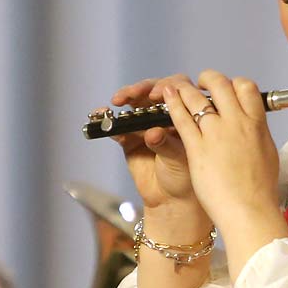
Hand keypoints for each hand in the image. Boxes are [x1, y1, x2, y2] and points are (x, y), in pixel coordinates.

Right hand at [106, 77, 197, 210]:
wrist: (171, 201)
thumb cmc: (186, 177)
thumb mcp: (180, 159)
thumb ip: (167, 144)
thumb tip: (153, 132)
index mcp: (187, 114)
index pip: (179, 89)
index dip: (168, 87)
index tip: (158, 94)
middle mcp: (167, 115)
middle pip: (154, 90)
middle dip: (143, 88)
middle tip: (133, 94)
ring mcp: (147, 124)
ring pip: (135, 104)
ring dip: (125, 97)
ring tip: (117, 101)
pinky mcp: (130, 138)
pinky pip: (117, 125)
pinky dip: (108, 120)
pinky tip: (101, 116)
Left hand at [159, 71, 282, 227]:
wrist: (249, 210)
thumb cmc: (260, 190)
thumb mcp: (267, 154)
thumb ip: (259, 135)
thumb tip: (255, 127)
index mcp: (257, 124)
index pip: (246, 87)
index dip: (234, 83)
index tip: (227, 89)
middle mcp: (237, 123)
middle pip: (220, 85)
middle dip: (208, 79)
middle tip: (201, 83)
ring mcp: (215, 134)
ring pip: (196, 98)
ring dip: (184, 89)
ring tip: (176, 87)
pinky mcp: (196, 148)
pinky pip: (181, 118)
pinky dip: (172, 104)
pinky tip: (165, 98)